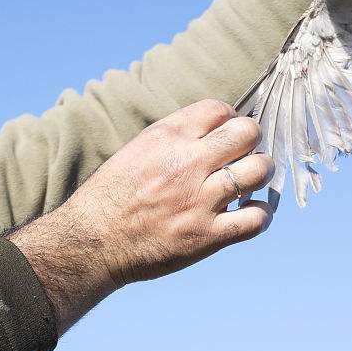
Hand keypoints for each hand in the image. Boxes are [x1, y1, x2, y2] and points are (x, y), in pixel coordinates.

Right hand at [7, 99, 273, 334]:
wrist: (92, 242)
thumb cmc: (110, 197)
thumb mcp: (137, 150)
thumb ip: (175, 138)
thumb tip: (212, 131)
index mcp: (166, 137)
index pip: (219, 108)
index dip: (228, 118)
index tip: (225, 134)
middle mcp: (187, 163)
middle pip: (247, 132)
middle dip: (250, 141)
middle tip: (243, 155)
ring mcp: (199, 199)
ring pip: (259, 170)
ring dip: (260, 173)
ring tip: (250, 182)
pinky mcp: (207, 236)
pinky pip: (255, 219)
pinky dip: (260, 214)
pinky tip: (249, 212)